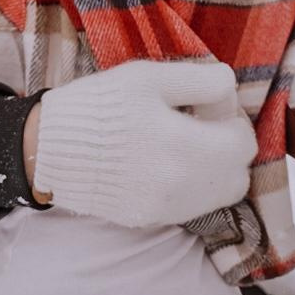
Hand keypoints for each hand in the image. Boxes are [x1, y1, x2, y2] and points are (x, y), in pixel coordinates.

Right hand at [30, 59, 256, 229]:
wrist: (51, 148)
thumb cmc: (100, 104)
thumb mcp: (148, 77)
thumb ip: (200, 80)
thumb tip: (230, 91)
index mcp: (185, 145)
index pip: (244, 143)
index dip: (233, 118)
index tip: (208, 104)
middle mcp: (183, 185)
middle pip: (240, 174)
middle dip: (230, 146)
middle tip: (203, 122)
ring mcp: (169, 207)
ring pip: (222, 195)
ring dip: (217, 168)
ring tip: (188, 143)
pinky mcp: (154, 218)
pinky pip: (196, 206)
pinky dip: (196, 185)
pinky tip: (169, 162)